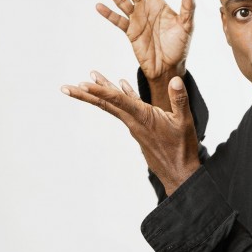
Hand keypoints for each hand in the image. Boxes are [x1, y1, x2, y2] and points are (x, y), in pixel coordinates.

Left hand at [61, 71, 199, 195]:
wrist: (179, 172)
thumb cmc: (182, 148)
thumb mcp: (185, 122)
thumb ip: (179, 99)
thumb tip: (174, 79)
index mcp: (144, 118)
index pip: (118, 101)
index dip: (100, 91)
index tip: (82, 84)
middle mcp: (134, 122)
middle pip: (106, 104)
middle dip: (86, 95)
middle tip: (65, 87)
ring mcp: (136, 126)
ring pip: (115, 106)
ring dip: (101, 93)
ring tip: (90, 79)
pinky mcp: (141, 129)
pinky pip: (127, 110)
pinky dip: (123, 97)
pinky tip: (122, 86)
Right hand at [97, 0, 194, 109]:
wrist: (169, 67)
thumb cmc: (180, 46)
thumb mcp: (186, 26)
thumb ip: (187, 8)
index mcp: (158, 3)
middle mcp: (145, 8)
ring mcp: (136, 19)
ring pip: (120, 0)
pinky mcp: (130, 32)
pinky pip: (117, 20)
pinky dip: (108, 14)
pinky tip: (99, 5)